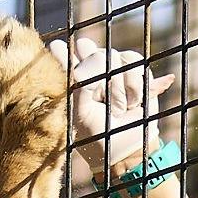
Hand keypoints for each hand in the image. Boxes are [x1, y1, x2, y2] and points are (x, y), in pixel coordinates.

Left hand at [63, 41, 176, 190]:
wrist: (127, 147)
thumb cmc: (97, 133)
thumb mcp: (79, 112)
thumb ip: (79, 84)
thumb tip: (89, 56)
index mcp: (72, 76)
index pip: (61, 50)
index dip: (64, 53)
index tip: (68, 66)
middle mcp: (92, 66)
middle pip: (92, 50)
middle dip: (99, 76)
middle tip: (100, 98)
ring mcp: (115, 66)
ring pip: (115, 56)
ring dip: (118, 88)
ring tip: (118, 110)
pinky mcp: (136, 70)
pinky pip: (135, 63)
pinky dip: (135, 86)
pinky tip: (134, 103)